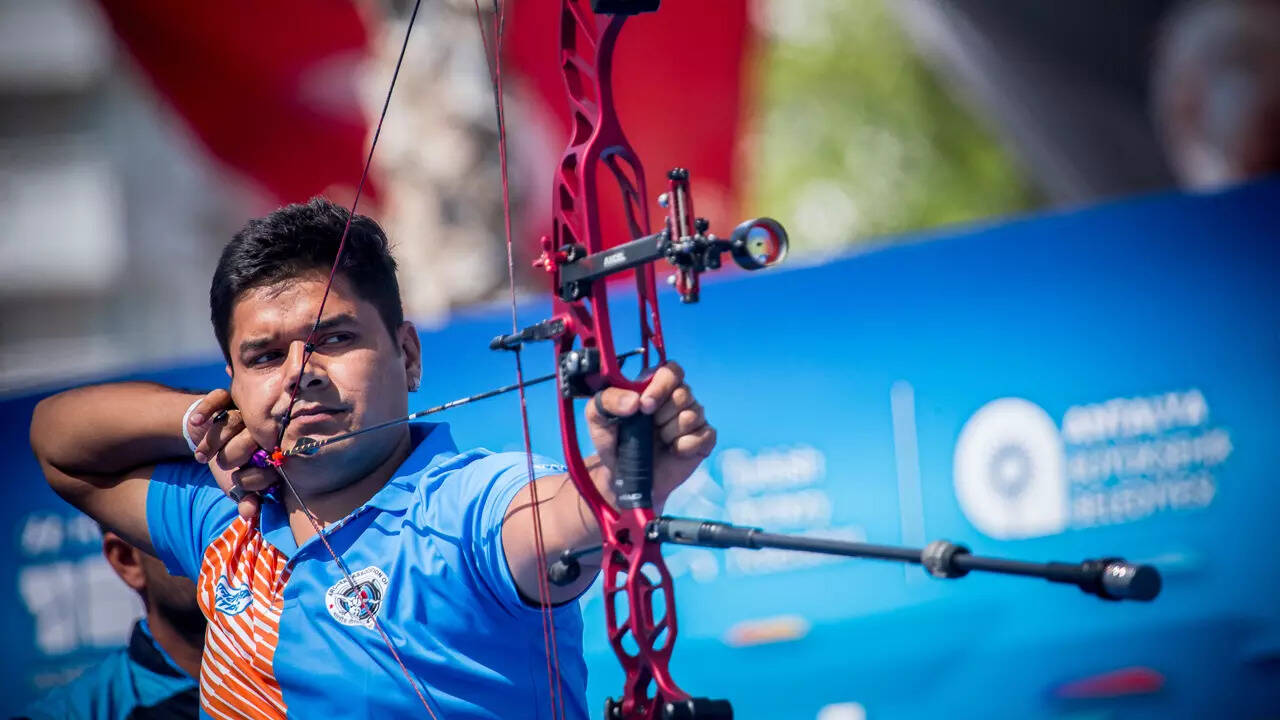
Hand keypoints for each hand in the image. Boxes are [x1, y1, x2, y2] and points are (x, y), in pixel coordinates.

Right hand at [186, 389, 272, 518]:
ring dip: (214, 440)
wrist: (207, 433)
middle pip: (251, 439)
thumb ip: (246, 498)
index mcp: (272, 448)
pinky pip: (218, 397)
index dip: (255, 475)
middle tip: (217, 463)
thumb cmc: (228, 461)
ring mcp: (245, 408)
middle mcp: (263, 427)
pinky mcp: (227, 396)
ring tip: (201, 456)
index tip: (236, 482)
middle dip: (232, 455)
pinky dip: (206, 409)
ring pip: (233, 421)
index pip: (270, 461)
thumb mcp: (235, 483)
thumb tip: (251, 512)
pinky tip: (196, 422)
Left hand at [586, 362, 715, 507]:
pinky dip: (684, 447)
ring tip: (659, 440)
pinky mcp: (704, 438)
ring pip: (692, 415)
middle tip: (649, 428)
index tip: (644, 406)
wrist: (626, 476)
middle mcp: (678, 397)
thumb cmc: (614, 441)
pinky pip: (704, 436)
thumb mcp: (598, 418)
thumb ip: (608, 400)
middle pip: (684, 393)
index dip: (661, 385)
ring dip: (670, 433)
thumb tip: (635, 401)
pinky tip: (672, 451)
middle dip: (662, 414)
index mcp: (655, 385)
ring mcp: (694, 417)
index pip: (672, 370)